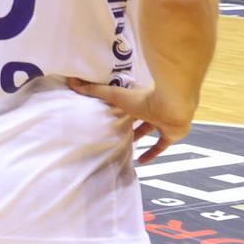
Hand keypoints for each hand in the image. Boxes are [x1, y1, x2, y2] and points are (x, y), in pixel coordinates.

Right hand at [66, 78, 192, 163]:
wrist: (172, 106)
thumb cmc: (143, 98)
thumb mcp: (115, 95)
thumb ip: (94, 90)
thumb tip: (71, 82)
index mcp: (138, 99)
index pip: (127, 102)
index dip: (119, 106)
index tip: (109, 112)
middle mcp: (151, 109)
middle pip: (138, 116)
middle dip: (128, 122)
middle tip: (115, 131)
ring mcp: (162, 122)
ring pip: (149, 130)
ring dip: (139, 137)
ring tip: (125, 145)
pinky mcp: (171, 134)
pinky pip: (161, 146)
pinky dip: (152, 153)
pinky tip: (141, 161)